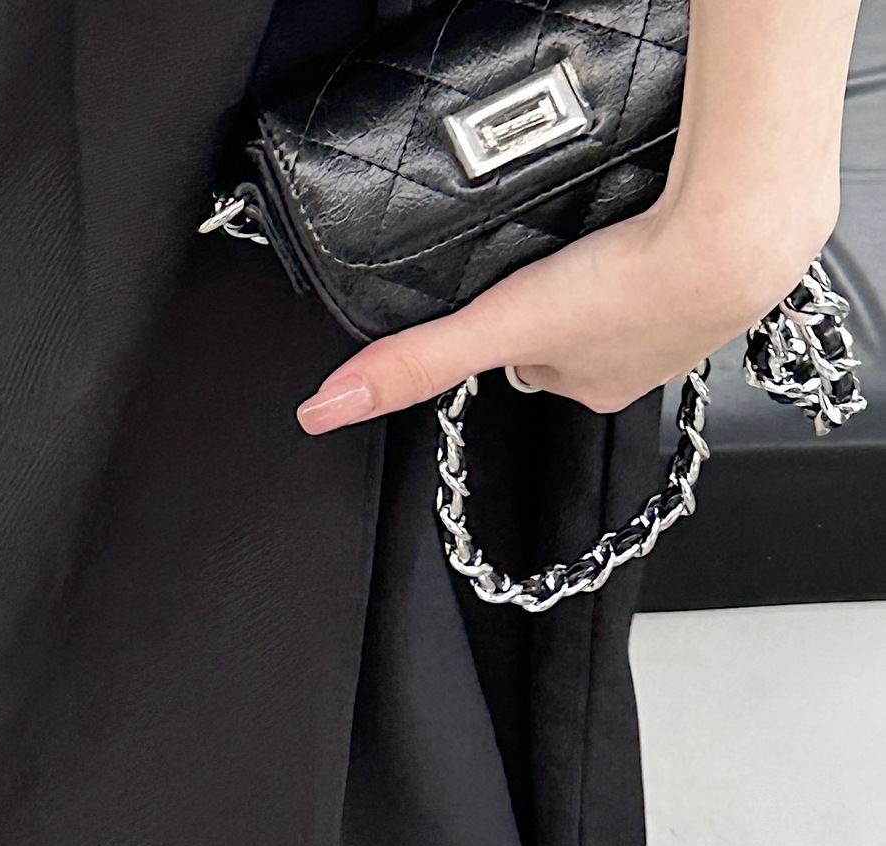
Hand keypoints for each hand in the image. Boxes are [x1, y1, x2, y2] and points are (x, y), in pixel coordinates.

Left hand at [295, 199, 833, 434]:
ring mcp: (688, 323)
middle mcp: (639, 366)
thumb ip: (413, 362)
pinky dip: (666, 239)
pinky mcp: (727, 270)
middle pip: (576, 330)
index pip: (532, 362)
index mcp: (589, 387)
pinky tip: (660, 218)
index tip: (511, 301)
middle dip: (563, 298)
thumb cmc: (628, 287)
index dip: (514, 330)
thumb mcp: (494, 328)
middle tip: (559, 259)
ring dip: (613, 269)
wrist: (735, 234)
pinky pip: (681, 255)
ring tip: (606, 237)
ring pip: (628, 296)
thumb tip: (324, 412)